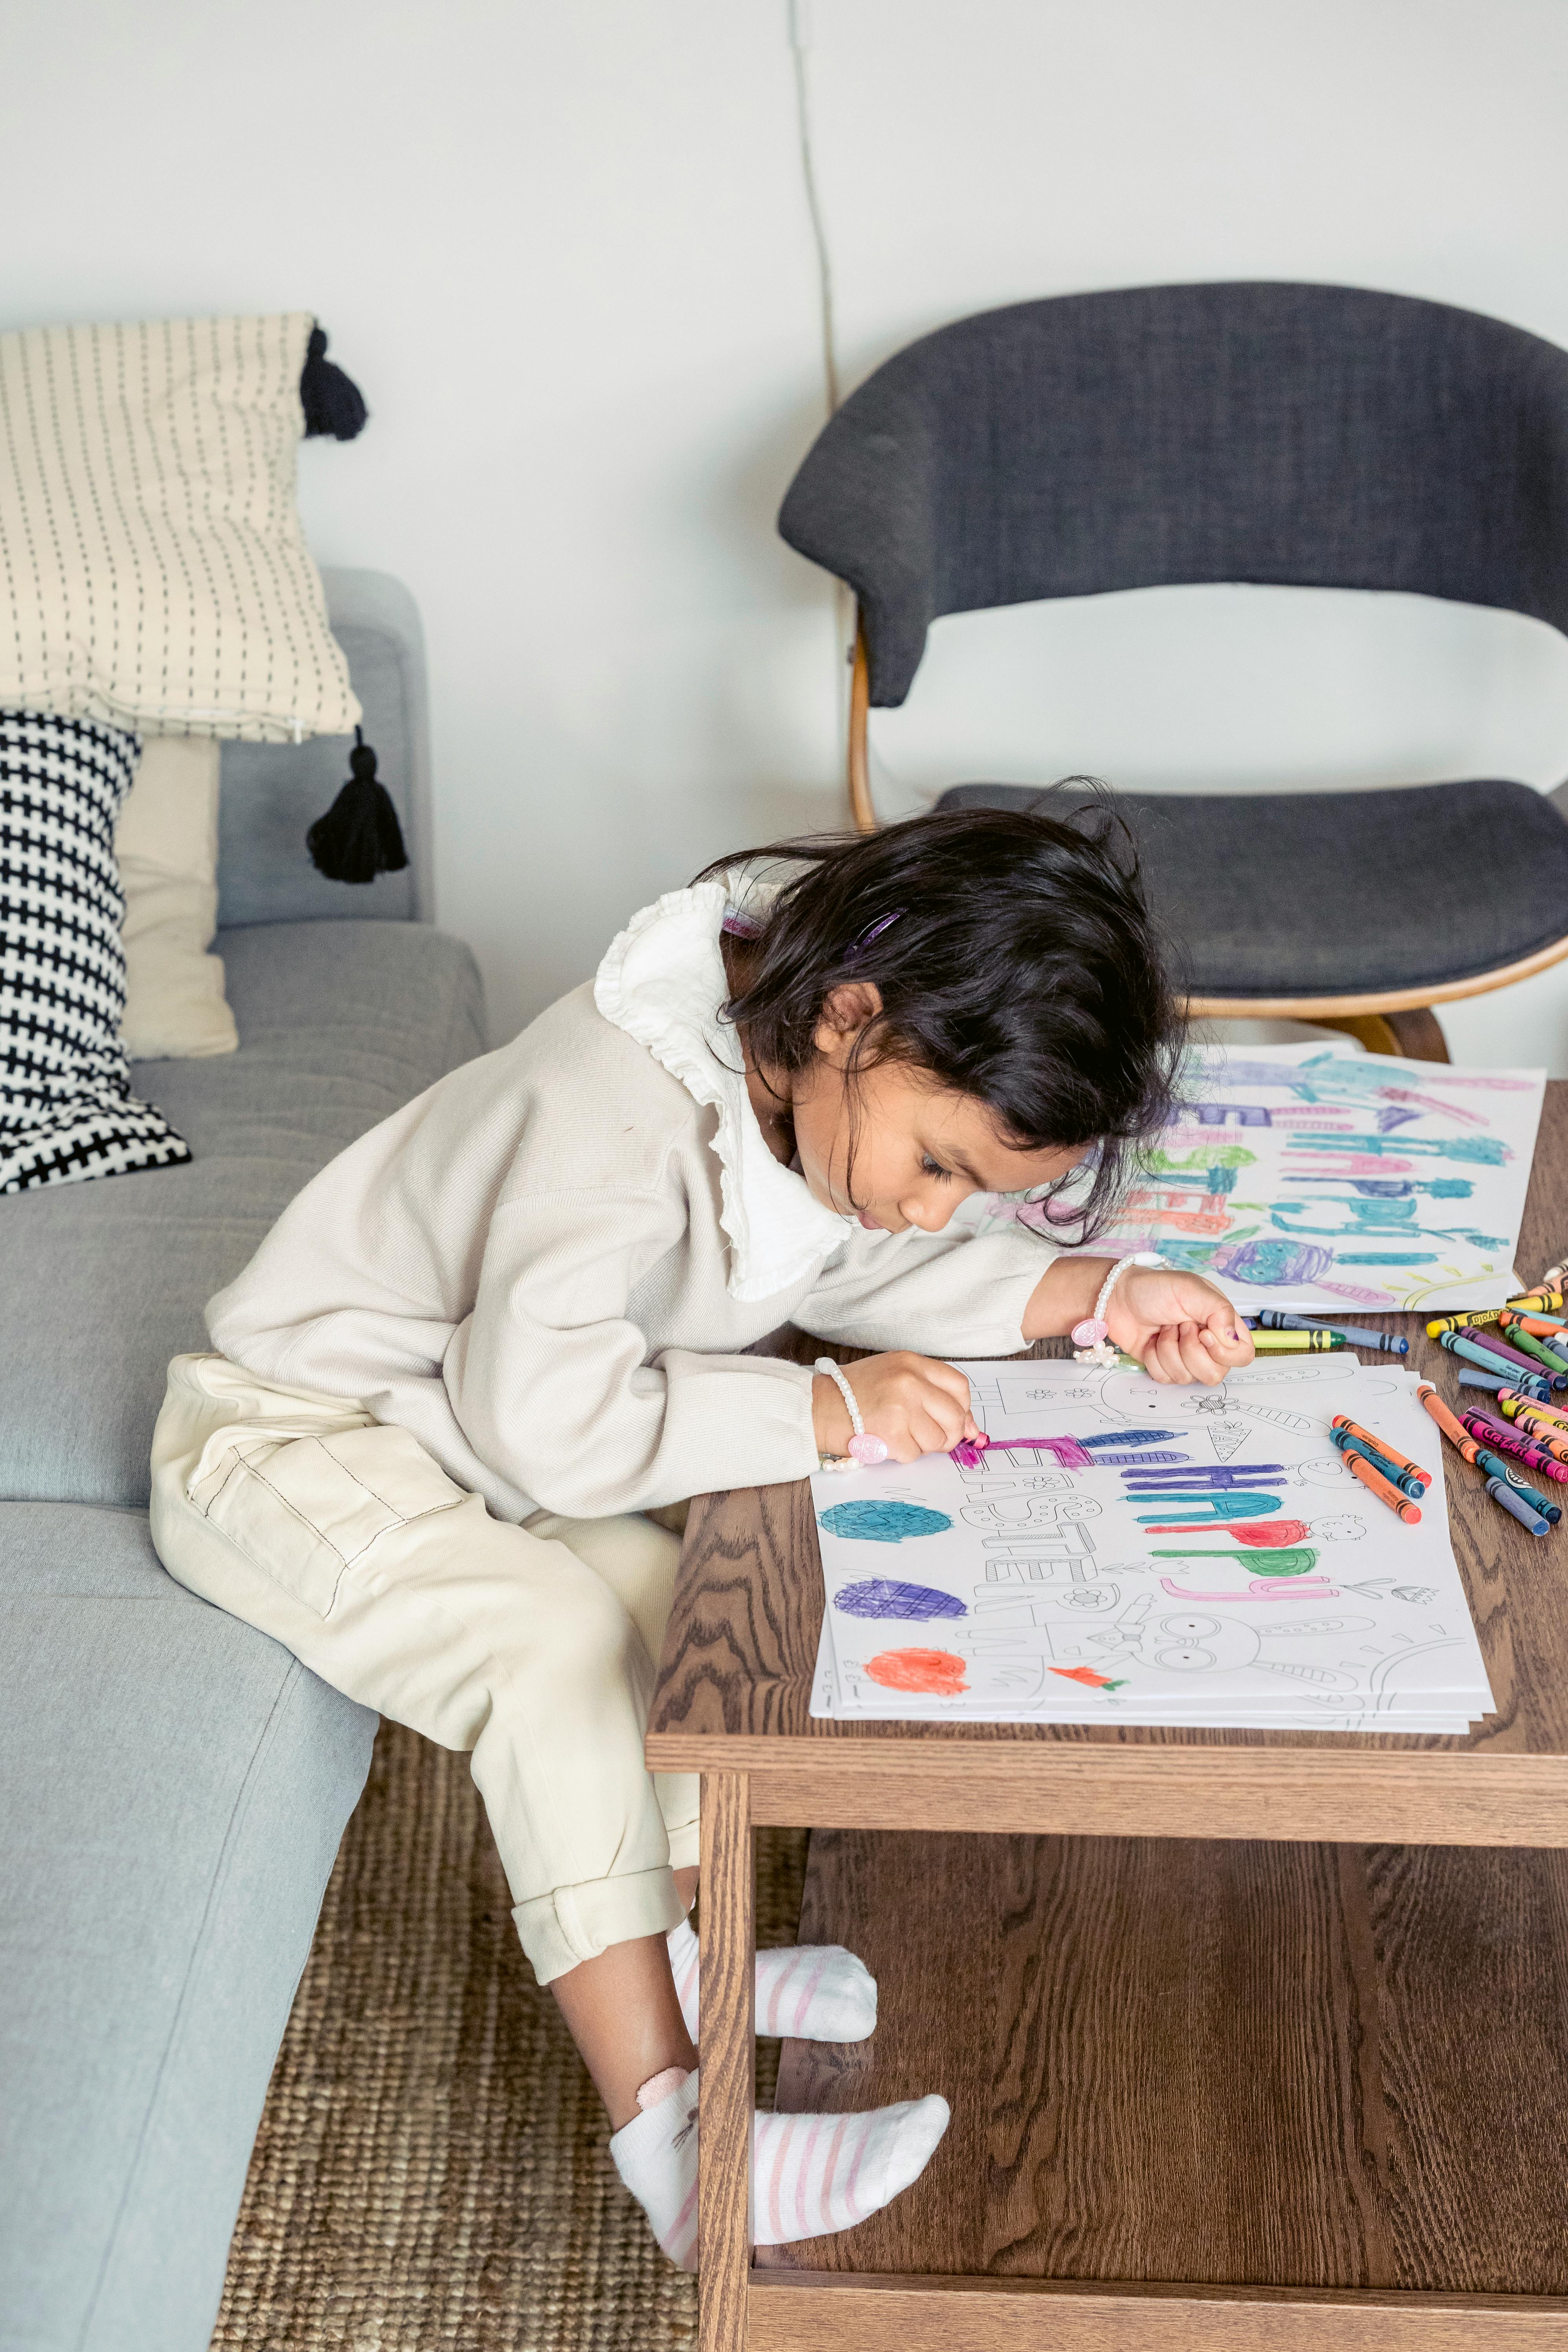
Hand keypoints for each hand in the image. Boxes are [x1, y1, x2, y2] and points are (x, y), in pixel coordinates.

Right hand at [812, 1352, 980, 1461]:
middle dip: (948, 1434)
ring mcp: (902, 1408)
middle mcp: (910, 1382)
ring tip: (899, 1434)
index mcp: (911, 1363)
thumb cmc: (853, 1393)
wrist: (817, 1407)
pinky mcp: (892, 1434)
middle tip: (929, 1437)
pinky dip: (903, 1454)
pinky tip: (885, 1442)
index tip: (956, 1420)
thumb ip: (931, 1394)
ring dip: (922, 1445)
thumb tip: (972, 1429)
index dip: (962, 1409)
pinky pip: (915, 1455)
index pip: (960, 1386)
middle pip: (956, 1417)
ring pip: (938, 1441)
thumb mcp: (894, 1376)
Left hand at [1104, 1268, 1253, 1385]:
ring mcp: (1185, 1358)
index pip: (1243, 1355)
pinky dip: (1155, 1359)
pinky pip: (1166, 1379)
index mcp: (1222, 1324)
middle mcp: (1208, 1344)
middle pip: (1215, 1373)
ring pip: (1188, 1378)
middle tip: (1178, 1326)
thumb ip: (1219, 1311)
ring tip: (1163, 1329)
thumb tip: (1232, 1340)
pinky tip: (1151, 1341)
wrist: (1116, 1298)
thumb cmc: (1155, 1288)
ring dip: (1169, 1351)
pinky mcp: (1164, 1367)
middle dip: (1190, 1350)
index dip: (1225, 1352)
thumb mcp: (1191, 1288)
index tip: (1203, 1333)